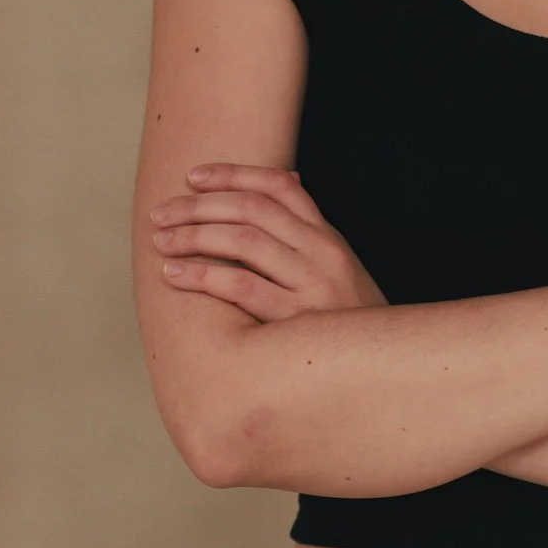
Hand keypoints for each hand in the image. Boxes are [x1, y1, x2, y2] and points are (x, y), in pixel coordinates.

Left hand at [150, 164, 386, 321]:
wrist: (386, 372)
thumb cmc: (348, 323)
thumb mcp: (337, 270)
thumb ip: (309, 233)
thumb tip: (288, 181)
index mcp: (329, 237)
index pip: (278, 186)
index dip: (232, 174)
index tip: (192, 177)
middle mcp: (323, 252)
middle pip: (252, 208)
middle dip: (199, 205)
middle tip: (161, 213)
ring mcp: (313, 283)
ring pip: (243, 241)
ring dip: (194, 236)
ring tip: (162, 242)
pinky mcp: (298, 319)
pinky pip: (242, 287)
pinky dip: (202, 276)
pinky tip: (173, 275)